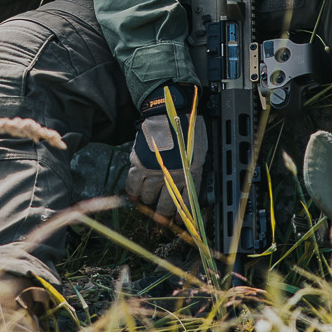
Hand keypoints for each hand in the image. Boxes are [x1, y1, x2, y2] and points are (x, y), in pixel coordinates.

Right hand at [126, 84, 206, 229]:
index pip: (186, 203)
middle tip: (160, 217)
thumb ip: (193, 171)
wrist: (169, 110)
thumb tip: (187, 189)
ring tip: (148, 201)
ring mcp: (155, 171)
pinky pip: (133, 186)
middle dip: (162, 214)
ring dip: (148, 202)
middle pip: (165, 205)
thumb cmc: (187, 127)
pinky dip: (133, 194)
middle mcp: (172, 176)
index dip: (180, 216)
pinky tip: (135, 198)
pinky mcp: (139, 163)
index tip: (177, 221)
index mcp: (190, 174)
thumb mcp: (198, 151)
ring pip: (148, 198)